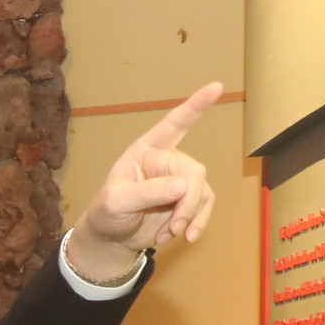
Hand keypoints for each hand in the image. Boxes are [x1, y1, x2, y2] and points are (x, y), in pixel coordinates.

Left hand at [68, 83, 222, 281]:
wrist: (112, 238)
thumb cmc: (107, 212)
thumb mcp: (116, 202)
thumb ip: (146, 192)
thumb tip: (183, 185)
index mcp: (145, 151)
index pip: (173, 124)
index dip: (195, 106)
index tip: (216, 87)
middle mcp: (167, 161)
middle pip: (194, 171)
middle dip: (187, 202)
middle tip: (175, 227)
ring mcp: (180, 180)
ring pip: (202, 191)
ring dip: (189, 217)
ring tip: (168, 235)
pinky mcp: (189, 200)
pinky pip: (205, 206)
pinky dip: (195, 224)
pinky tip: (182, 237)